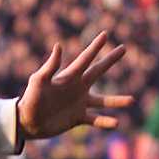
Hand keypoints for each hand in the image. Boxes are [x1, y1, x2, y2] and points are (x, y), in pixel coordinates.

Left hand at [16, 32, 134, 140]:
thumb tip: (59, 46)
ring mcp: (79, 103)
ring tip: (132, 100)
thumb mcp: (38, 81)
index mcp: (68, 77)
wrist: (26, 122)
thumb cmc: (30, 99)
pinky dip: (105, 122)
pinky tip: (116, 123)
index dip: (95, 47)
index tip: (105, 34)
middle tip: (124, 48)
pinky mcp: (78, 118)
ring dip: (117, 100)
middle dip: (110, 60)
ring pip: (103, 101)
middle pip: (98, 71)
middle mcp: (77, 88)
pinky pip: (95, 120)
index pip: (85, 59)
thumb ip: (50, 66)